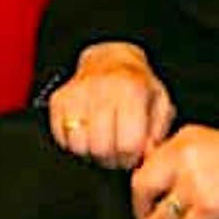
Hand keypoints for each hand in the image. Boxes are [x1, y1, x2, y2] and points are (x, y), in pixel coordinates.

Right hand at [46, 42, 175, 170]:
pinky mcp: (58, 100)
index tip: (134, 151)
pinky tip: (87, 131)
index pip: (128, 143)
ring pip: (79, 146)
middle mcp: (101, 88)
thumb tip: (146, 154)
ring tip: (102, 139)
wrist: (108, 60)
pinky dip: (74, 142)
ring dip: (91, 151)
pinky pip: (62, 138)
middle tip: (117, 150)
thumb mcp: (160, 104)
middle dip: (111, 158)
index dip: (132, 156)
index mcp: (131, 89)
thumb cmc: (137, 86)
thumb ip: (158, 133)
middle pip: (101, 148)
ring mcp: (76, 94)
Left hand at [130, 126, 218, 218]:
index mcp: (187, 138)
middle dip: (138, 209)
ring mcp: (194, 184)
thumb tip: (163, 180)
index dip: (142, 183)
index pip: (148, 160)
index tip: (142, 196)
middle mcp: (185, 157)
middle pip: (141, 185)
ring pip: (157, 216)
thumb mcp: (216, 146)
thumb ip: (187, 158)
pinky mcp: (208, 209)